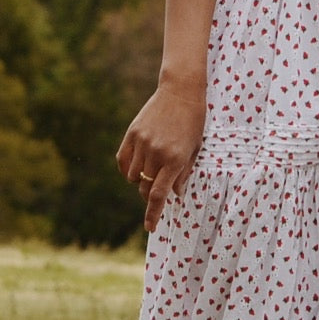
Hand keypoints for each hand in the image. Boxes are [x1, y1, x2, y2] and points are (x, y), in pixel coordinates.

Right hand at [117, 81, 206, 232]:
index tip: (149, 227)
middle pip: (144, 187)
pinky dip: (127, 168)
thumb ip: (184, 173)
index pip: (158, 195)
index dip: (153, 214)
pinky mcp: (132, 133)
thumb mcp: (195, 149)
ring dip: (139, 180)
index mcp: (175, 159)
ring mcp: (142, 143)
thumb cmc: (194, 122)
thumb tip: (175, 195)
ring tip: (151, 171)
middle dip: (149, 195)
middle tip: (157, 190)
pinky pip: (123, 161)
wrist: (181, 91)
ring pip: (132, 176)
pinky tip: (137, 166)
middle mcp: (156, 153)